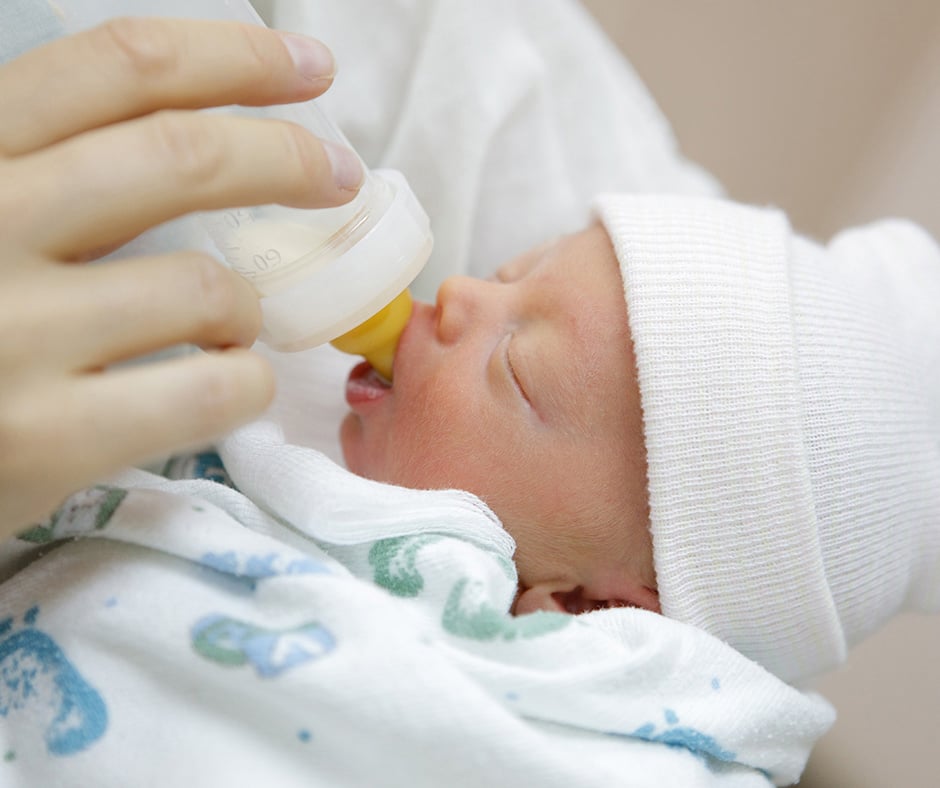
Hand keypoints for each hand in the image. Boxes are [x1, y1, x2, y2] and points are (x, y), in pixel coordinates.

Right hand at [0, 17, 363, 538]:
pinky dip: (246, 384)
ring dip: (246, 306)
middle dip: (287, 159)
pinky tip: (227, 383)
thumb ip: (51, 169)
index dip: (236, 58)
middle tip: (337, 177)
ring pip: (205, 287)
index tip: (310, 69)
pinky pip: (210, 390)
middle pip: (183, 157)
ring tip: (229, 327)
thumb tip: (202, 134)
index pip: (121, 68)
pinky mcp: (45, 438)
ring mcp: (12, 335)